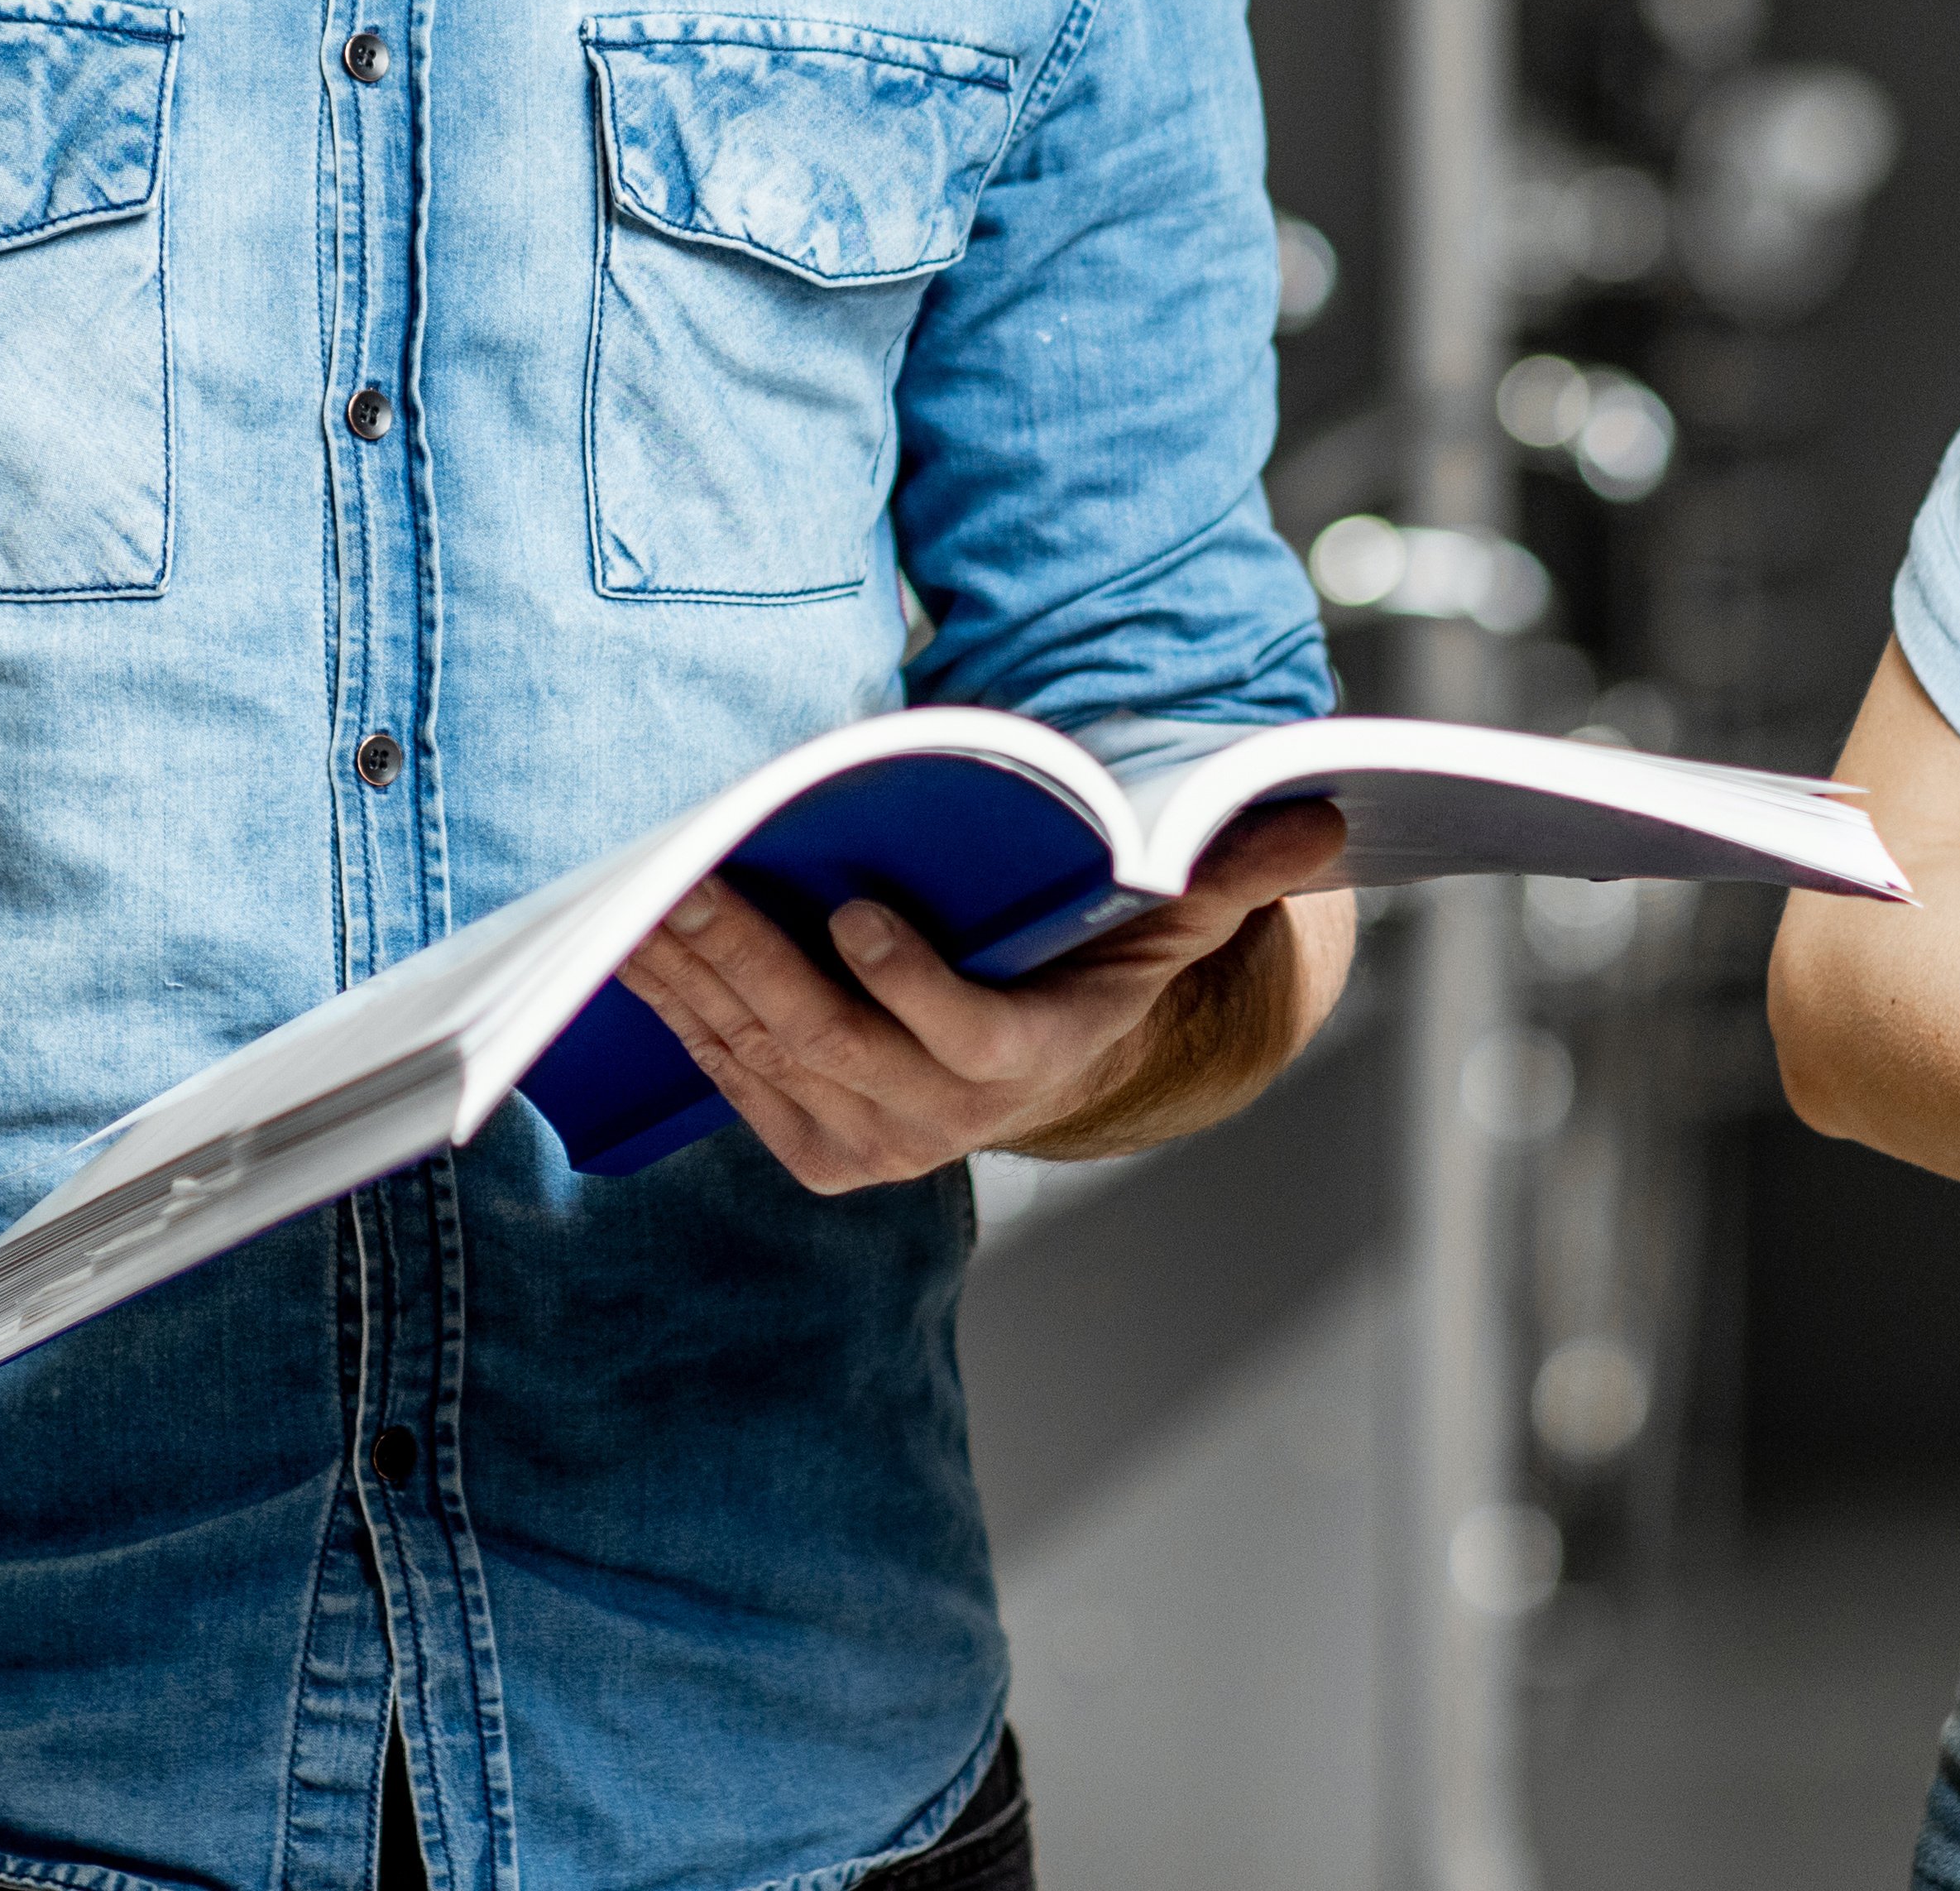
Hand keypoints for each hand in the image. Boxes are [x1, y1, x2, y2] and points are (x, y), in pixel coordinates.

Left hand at [613, 802, 1351, 1191]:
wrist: (1045, 1064)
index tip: (854, 913)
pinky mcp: (810, 1149)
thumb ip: (1230, 869)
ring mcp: (867, 1144)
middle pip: (831, 1042)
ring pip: (766, 1055)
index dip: (907, 983)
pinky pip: (733, 1080)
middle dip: (751, 960)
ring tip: (640, 897)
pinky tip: (637, 952)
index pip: (963, 1039)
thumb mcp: (1172, 915)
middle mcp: (940, 1123)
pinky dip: (682, 1017)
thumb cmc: (1099, 963)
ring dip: (694, 982)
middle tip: (686, 879)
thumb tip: (1321, 811)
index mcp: (1027, 1065)